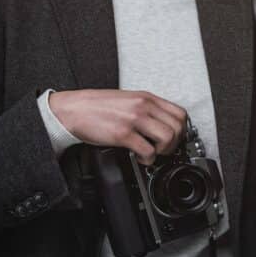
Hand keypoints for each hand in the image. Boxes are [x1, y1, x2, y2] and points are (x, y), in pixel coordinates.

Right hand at [49, 89, 187, 165]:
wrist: (73, 109)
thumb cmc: (96, 106)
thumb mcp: (127, 99)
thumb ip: (146, 108)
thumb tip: (161, 123)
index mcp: (146, 97)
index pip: (179, 112)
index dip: (182, 130)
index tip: (176, 138)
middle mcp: (143, 105)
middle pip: (178, 126)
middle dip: (175, 143)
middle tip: (164, 149)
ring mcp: (134, 119)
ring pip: (167, 138)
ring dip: (163, 151)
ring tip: (153, 153)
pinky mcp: (123, 133)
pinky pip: (147, 150)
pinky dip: (148, 159)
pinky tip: (141, 158)